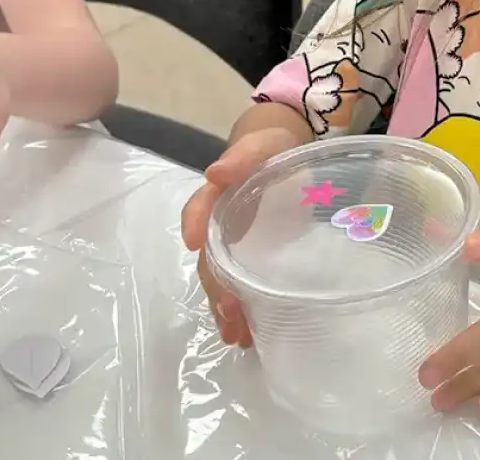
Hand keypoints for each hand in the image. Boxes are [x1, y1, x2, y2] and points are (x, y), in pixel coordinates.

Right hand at [181, 126, 303, 346]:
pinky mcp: (251, 260)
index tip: (194, 243)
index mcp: (218, 194)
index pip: (198, 208)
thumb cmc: (270, 147)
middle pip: (210, 258)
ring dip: (225, 308)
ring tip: (236, 335)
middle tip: (229, 310)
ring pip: (221, 280)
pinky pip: (239, 287)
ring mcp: (234, 246)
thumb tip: (216, 172)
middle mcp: (219, 225)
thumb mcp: (263, 144)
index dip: (194, 223)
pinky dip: (242, 312)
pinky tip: (249, 335)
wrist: (285, 157)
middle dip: (216, 285)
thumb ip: (244, 155)